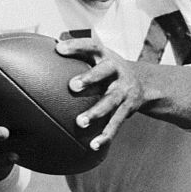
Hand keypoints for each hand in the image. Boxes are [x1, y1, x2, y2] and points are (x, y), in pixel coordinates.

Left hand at [55, 36, 147, 150]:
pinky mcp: (127, 109)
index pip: (91, 46)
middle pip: (104, 72)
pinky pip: (116, 123)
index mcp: (106, 56)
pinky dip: (106, 135)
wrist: (143, 84)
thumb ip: (78, 56)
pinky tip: (94, 145)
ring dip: (96, 112)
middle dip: (90, 78)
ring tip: (80, 122)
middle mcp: (117, 71)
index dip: (76, 46)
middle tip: (72, 86)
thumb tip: (47, 52)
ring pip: (110, 101)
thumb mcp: (98, 59)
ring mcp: (123, 91)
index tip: (59, 49)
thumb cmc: (108, 71)